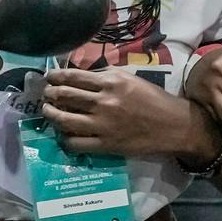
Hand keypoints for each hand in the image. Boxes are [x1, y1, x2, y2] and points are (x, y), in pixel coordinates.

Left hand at [40, 67, 200, 159]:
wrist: (174, 126)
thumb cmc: (152, 99)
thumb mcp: (130, 78)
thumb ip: (104, 76)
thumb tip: (78, 75)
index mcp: (110, 82)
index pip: (72, 77)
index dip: (55, 77)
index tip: (49, 78)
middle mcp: (104, 102)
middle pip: (64, 96)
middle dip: (49, 94)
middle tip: (46, 95)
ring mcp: (103, 125)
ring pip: (63, 120)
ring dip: (50, 115)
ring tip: (48, 111)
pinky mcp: (105, 145)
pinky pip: (74, 143)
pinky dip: (64, 139)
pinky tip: (63, 134)